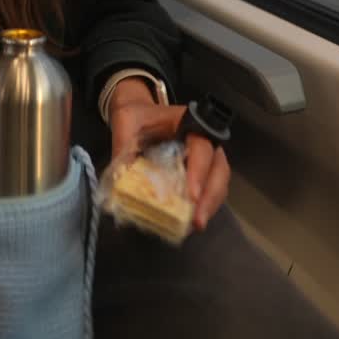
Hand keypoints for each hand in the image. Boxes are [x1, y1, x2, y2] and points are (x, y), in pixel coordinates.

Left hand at [107, 80, 230, 230]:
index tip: (191, 195)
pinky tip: (190, 222)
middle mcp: (203, 139)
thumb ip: (123, 148)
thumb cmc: (136, 116)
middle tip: (197, 221)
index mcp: (188, 122)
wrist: (139, 112)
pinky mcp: (200, 173)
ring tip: (195, 225)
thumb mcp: (126, 123)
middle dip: (210, 196)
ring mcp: (205, 157)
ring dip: (209, 205)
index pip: (202, 147)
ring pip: (218, 182)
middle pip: (218, 168)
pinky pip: (209, 190)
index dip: (199, 171)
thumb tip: (119, 181)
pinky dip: (203, 206)